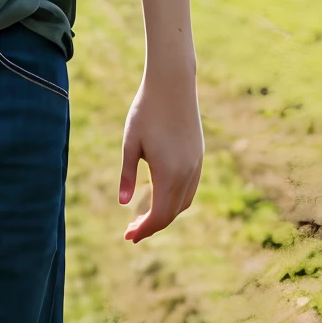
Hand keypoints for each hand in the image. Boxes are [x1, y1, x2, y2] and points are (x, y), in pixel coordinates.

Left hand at [118, 70, 203, 243]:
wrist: (173, 85)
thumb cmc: (145, 111)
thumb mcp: (130, 143)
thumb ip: (127, 174)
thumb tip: (122, 204)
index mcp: (169, 173)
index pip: (159, 215)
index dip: (145, 229)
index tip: (128, 237)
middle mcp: (187, 173)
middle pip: (172, 213)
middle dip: (152, 225)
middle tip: (130, 232)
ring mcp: (196, 165)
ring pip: (184, 202)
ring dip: (165, 214)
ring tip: (143, 218)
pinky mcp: (198, 156)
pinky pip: (190, 188)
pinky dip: (176, 200)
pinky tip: (160, 197)